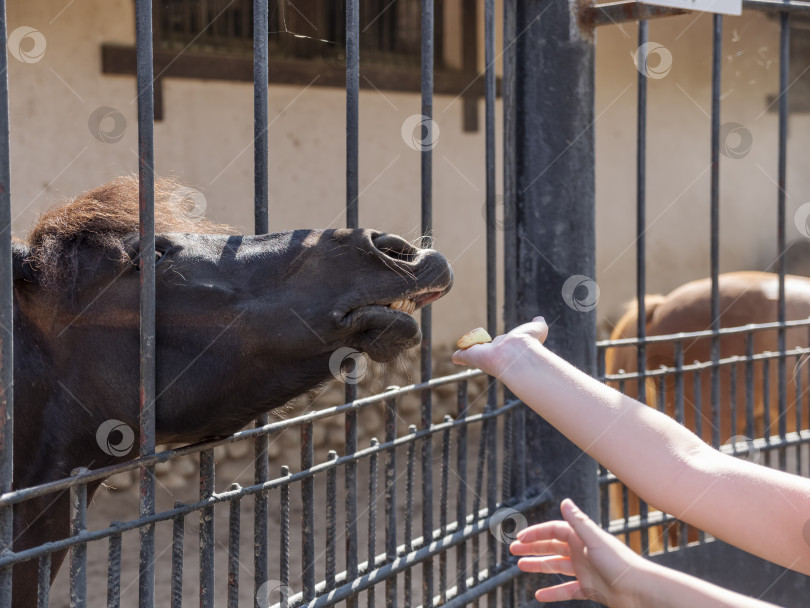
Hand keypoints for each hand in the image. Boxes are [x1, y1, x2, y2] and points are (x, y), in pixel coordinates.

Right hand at [451, 316, 547, 378]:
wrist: (516, 353)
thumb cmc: (527, 342)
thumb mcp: (537, 329)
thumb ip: (539, 324)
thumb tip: (539, 318)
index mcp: (508, 347)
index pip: (503, 345)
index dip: (501, 344)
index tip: (500, 344)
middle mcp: (496, 352)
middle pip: (487, 350)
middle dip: (483, 349)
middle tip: (480, 347)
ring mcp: (483, 355)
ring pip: (474, 353)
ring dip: (469, 352)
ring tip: (464, 350)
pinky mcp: (471, 357)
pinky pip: (462, 357)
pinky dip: (458, 357)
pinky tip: (455, 358)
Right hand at [510, 498, 646, 606]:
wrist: (640, 591)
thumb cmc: (620, 563)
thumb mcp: (595, 541)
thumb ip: (579, 522)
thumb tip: (564, 501)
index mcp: (581, 538)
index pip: (554, 530)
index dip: (536, 533)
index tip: (520, 539)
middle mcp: (581, 552)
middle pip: (552, 546)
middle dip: (532, 547)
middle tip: (513, 551)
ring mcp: (585, 571)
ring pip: (557, 566)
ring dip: (539, 566)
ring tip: (520, 567)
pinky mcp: (589, 589)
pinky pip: (567, 590)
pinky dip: (553, 592)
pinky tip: (539, 595)